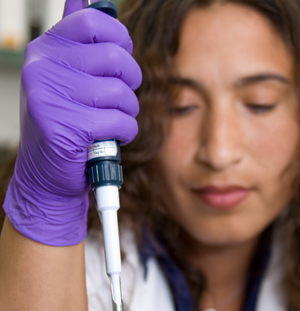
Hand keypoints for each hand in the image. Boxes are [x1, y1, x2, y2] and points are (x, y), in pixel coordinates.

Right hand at [3, 0, 140, 245]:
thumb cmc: (63, 126)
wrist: (47, 174)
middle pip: (115, 58)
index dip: (119, 38)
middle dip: (130, 81)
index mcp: (46, 51)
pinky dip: (126, 131)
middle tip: (121, 97)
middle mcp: (44, 69)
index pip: (93, 22)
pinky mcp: (68, 127)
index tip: (121, 57)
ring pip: (121, 93)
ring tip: (113, 120)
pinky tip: (113, 137)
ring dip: (127, 111)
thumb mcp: (62, 79)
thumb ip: (75, 43)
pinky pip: (120, 120)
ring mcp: (53, 98)